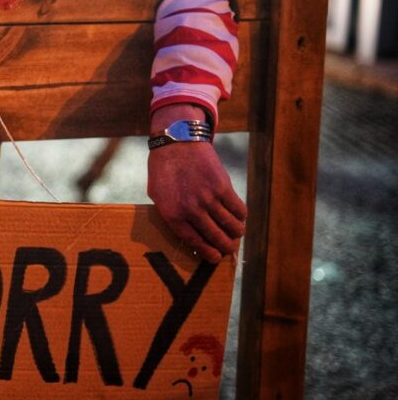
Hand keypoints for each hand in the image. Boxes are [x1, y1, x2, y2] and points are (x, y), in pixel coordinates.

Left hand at [147, 104, 246, 262]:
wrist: (177, 142)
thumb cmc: (164, 168)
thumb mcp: (156, 194)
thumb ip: (169, 213)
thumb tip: (186, 231)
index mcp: (173, 214)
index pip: (195, 241)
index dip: (208, 252)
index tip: (215, 258)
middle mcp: (191, 210)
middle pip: (216, 237)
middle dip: (226, 246)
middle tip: (229, 248)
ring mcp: (208, 198)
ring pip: (231, 225)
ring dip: (236, 233)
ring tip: (236, 233)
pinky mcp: (222, 187)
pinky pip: (238, 209)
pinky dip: (242, 216)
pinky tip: (240, 217)